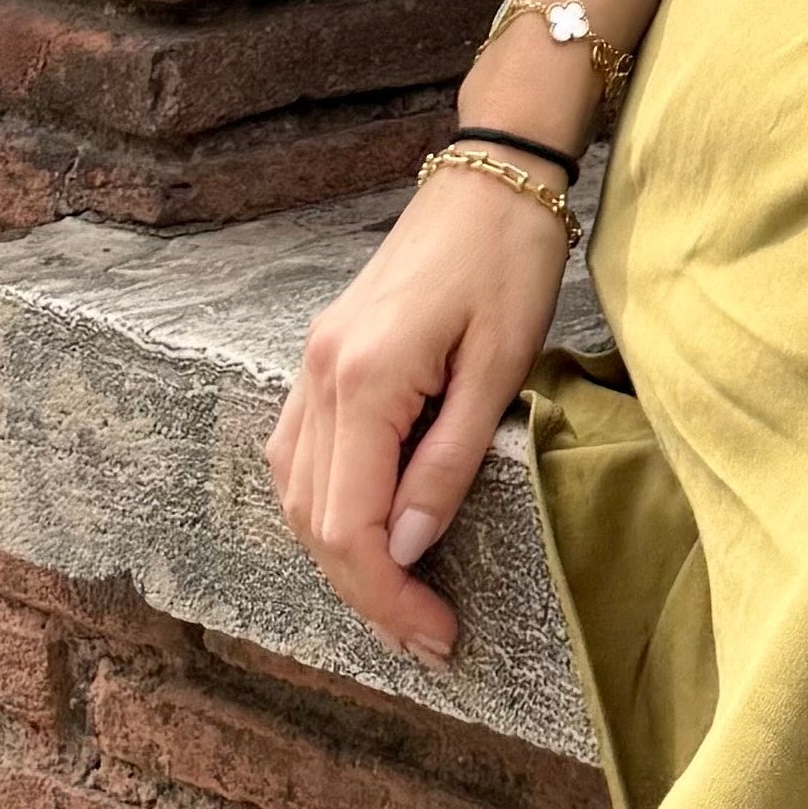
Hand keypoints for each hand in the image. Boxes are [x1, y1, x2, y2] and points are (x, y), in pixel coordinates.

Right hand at [263, 167, 574, 662]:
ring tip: (403, 597)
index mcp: (365, 379)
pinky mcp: (323, 353)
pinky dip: (326, 503)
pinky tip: (370, 525)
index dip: (388, 595)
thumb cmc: (511, 257)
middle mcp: (320, 375)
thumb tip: (410, 547)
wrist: (491, 173)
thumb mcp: (501, 364)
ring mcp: (312, 362)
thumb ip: (450, 460)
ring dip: (342, 554)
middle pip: (314, 520)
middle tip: (427, 635)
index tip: (437, 635)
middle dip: (366, 590)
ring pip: (296, 492)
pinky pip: (301, 453)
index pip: (351, 527)